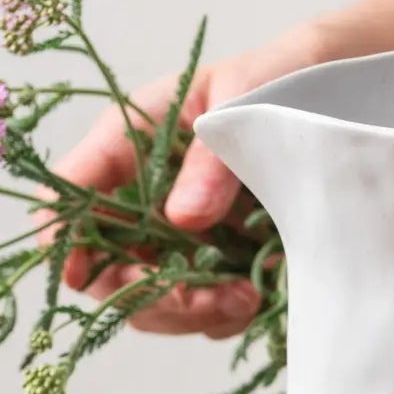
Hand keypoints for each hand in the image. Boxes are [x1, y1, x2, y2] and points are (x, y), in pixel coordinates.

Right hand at [50, 23, 331, 337]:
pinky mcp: (211, 258)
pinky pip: (198, 308)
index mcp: (124, 144)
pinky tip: (257, 293)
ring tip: (247, 299)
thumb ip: (211, 159)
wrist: (328, 92)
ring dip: (191, 314)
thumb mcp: (243, 99)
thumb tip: (184, 218)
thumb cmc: (273, 78)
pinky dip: (221, 315)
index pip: (66, 201)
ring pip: (150, 300)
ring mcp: (172, 233)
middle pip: (105, 269)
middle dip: (149, 296)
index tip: (97, 277)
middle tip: (210, 300)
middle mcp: (138, 196)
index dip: (66, 245)